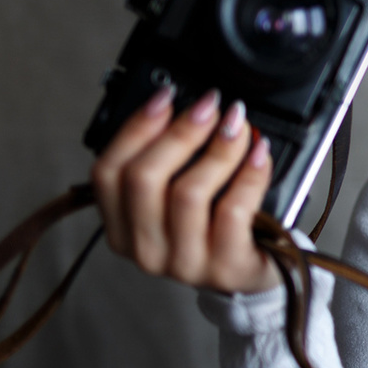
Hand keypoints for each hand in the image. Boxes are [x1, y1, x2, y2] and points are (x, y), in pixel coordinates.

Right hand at [89, 85, 279, 293]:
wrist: (255, 271)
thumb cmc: (215, 225)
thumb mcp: (177, 196)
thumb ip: (167, 160)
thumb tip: (180, 105)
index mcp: (122, 227)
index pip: (107, 173)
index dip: (135, 127)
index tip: (167, 96)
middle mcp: (145, 249)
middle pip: (144, 179)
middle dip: (180, 132)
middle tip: (210, 106)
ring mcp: (184, 263)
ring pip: (188, 193)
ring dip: (217, 149)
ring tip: (238, 125)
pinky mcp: (225, 266)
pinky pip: (233, 210)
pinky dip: (248, 174)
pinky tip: (259, 153)